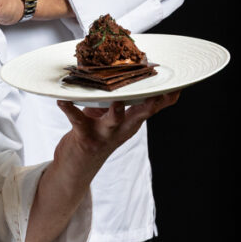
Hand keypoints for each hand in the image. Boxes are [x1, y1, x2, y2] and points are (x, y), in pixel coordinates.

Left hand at [26, 91, 179, 241]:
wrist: (76, 168)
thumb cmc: (95, 134)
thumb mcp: (113, 118)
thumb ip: (121, 100)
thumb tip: (129, 73)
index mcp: (130, 123)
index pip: (151, 109)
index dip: (165, 99)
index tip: (177, 86)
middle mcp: (120, 129)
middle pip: (139, 115)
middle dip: (150, 105)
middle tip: (158, 94)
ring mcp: (103, 135)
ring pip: (113, 121)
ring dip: (116, 112)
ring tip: (116, 102)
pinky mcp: (84, 137)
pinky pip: (76, 121)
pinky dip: (69, 110)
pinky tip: (62, 102)